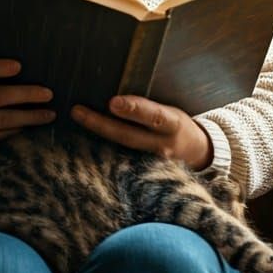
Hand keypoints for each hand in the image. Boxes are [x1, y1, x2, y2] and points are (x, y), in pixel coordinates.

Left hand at [70, 95, 213, 168]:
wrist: (197, 156)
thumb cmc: (176, 127)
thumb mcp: (171, 112)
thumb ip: (148, 108)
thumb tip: (115, 96)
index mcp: (172, 125)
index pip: (154, 116)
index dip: (134, 109)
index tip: (112, 102)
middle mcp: (161, 147)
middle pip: (127, 136)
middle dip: (100, 124)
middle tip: (77, 111)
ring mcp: (151, 166)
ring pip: (119, 152)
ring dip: (95, 139)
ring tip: (75, 122)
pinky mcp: (141, 176)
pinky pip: (118, 163)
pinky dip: (99, 153)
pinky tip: (80, 143)